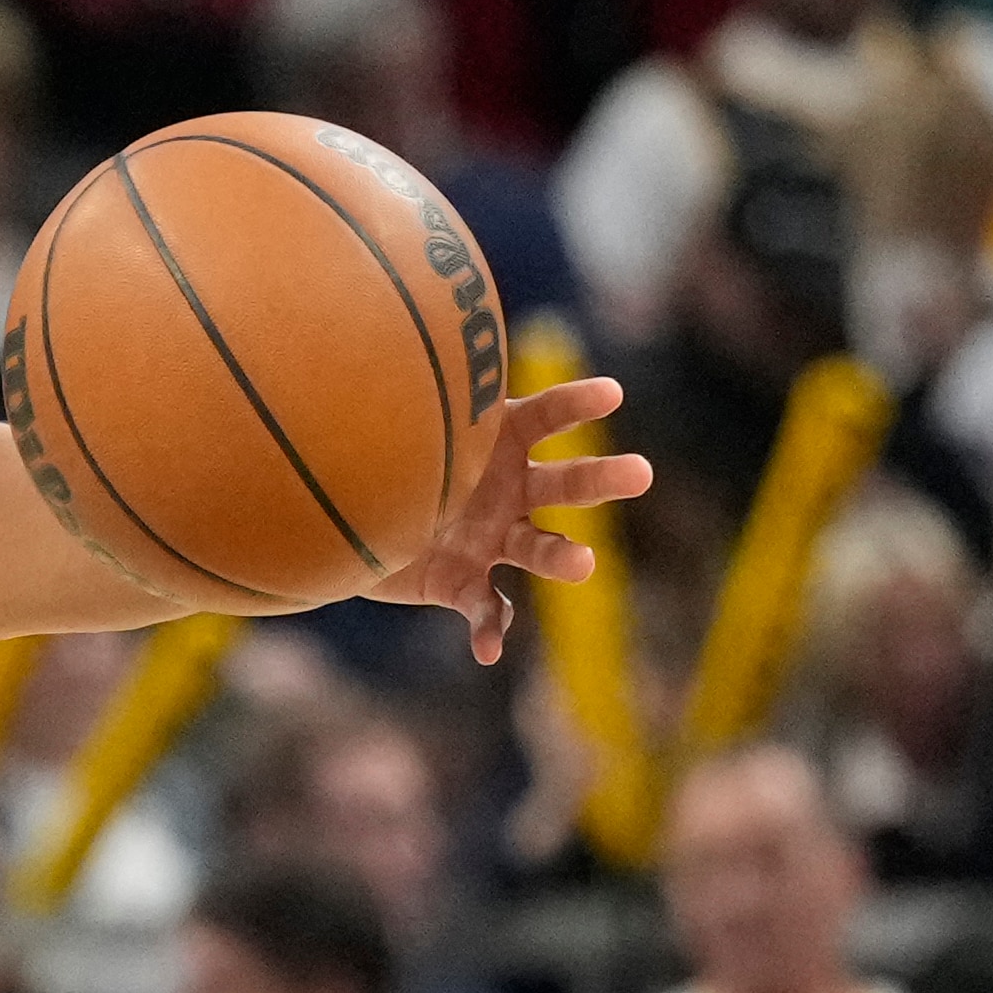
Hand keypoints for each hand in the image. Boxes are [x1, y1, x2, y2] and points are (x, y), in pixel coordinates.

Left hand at [367, 376, 651, 671]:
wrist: (351, 523)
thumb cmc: (379, 459)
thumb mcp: (391, 426)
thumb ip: (402, 401)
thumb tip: (382, 341)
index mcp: (500, 442)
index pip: (549, 416)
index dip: (578, 403)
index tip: (612, 392)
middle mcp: (511, 491)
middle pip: (567, 482)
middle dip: (604, 478)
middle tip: (641, 473)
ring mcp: (493, 541)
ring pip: (540, 548)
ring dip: (563, 557)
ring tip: (584, 563)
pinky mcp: (466, 586)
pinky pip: (487, 610)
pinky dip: (489, 631)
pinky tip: (486, 651)